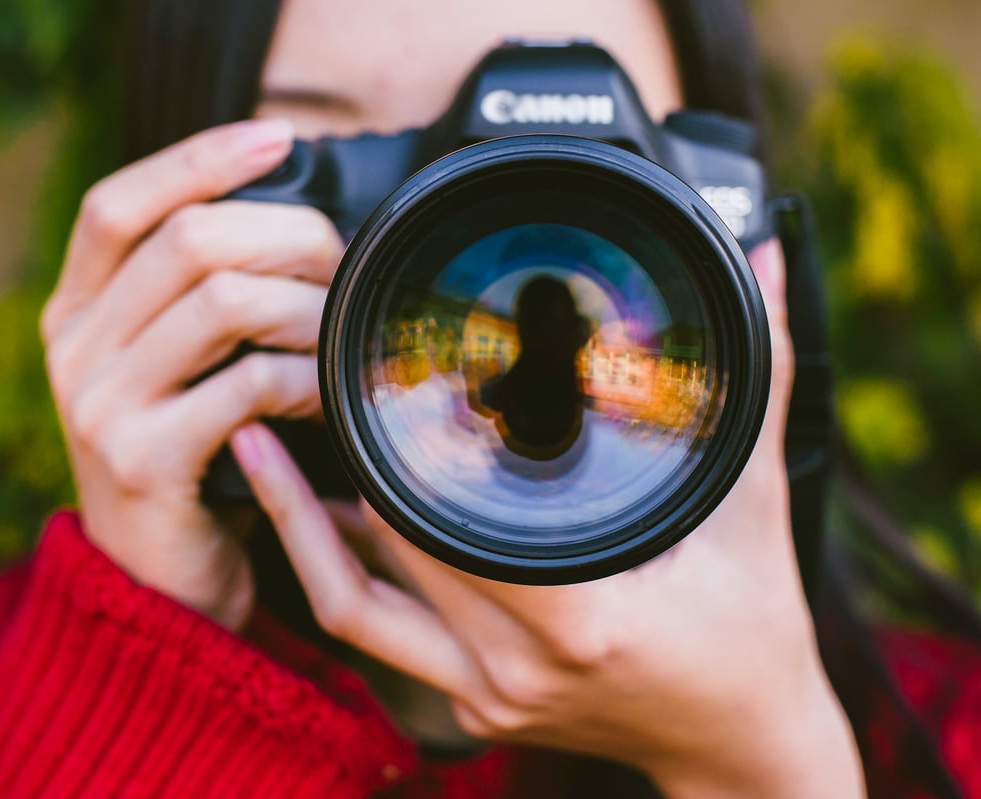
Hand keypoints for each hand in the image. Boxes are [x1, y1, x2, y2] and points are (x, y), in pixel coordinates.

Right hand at [41, 118, 342, 629]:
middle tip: (343, 265)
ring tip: (341, 336)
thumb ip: (194, 299)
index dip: (198, 157)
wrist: (156, 586)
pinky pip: (247, 386)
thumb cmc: (187, 462)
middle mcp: (73, 350)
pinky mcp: (141, 462)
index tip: (279, 137)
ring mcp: (99, 406)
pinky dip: (307, 381)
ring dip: (306, 309)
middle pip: (187, 240)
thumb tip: (292, 217)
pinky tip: (329, 400)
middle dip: (287, 237)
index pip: (120, 202)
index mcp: (74, 313)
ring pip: (223, 302)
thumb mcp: (168, 369)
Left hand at [231, 239, 865, 796]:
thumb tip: (767, 265)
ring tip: (259, 444)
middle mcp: (513, 667)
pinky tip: (316, 509)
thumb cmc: (754, 627)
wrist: (740, 741)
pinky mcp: (470, 708)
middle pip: (385, 550)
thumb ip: (758, 379)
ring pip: (350, 604)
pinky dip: (338, 568)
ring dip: (301, 525)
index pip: (443, 523)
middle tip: (294, 383)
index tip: (358, 382)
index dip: (392, 451)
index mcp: (578, 618)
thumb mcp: (757, 502)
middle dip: (333, 468)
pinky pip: (376, 632)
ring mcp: (483, 696)